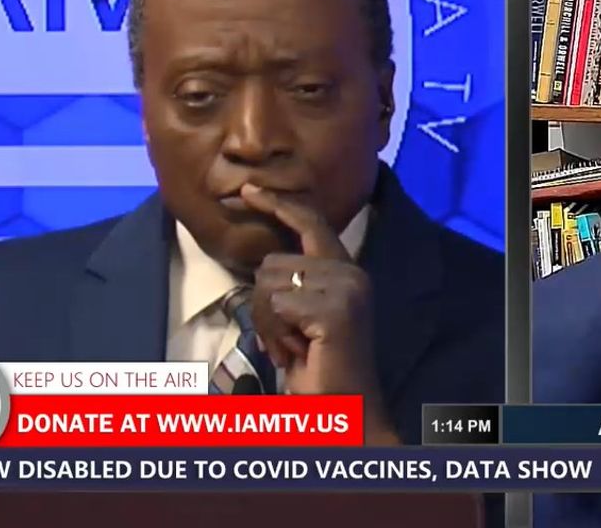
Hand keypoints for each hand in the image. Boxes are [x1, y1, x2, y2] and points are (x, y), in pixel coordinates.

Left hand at [242, 184, 400, 445]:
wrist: (343, 410)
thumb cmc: (317, 368)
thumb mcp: (302, 315)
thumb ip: (293, 282)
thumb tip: (264, 260)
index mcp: (347, 270)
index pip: (310, 223)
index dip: (278, 204)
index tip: (248, 190)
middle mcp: (352, 273)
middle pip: (272, 261)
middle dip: (264, 304)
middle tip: (287, 339)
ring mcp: (347, 289)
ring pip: (269, 283)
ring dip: (268, 322)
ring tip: (293, 347)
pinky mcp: (336, 309)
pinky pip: (276, 305)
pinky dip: (274, 333)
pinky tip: (296, 353)